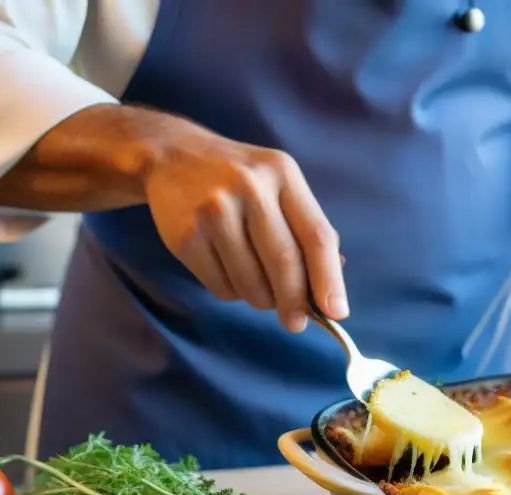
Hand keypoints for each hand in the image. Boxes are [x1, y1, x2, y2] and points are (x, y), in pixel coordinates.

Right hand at [144, 123, 345, 331]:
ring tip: (261, 290)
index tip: (336, 312)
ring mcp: (214, 211)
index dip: (329, 279)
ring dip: (262, 300)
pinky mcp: (187, 236)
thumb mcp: (279, 184)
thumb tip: (331, 286)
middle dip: (295, 302)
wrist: (173, 156)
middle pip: (284, 262)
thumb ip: (306, 227)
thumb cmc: (240, 179)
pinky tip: (231, 274)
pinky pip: (221, 286)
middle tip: (296, 322)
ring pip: (251, 282)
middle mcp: (250, 188)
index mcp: (283, 174)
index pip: (316, 235)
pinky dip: (233, 293)